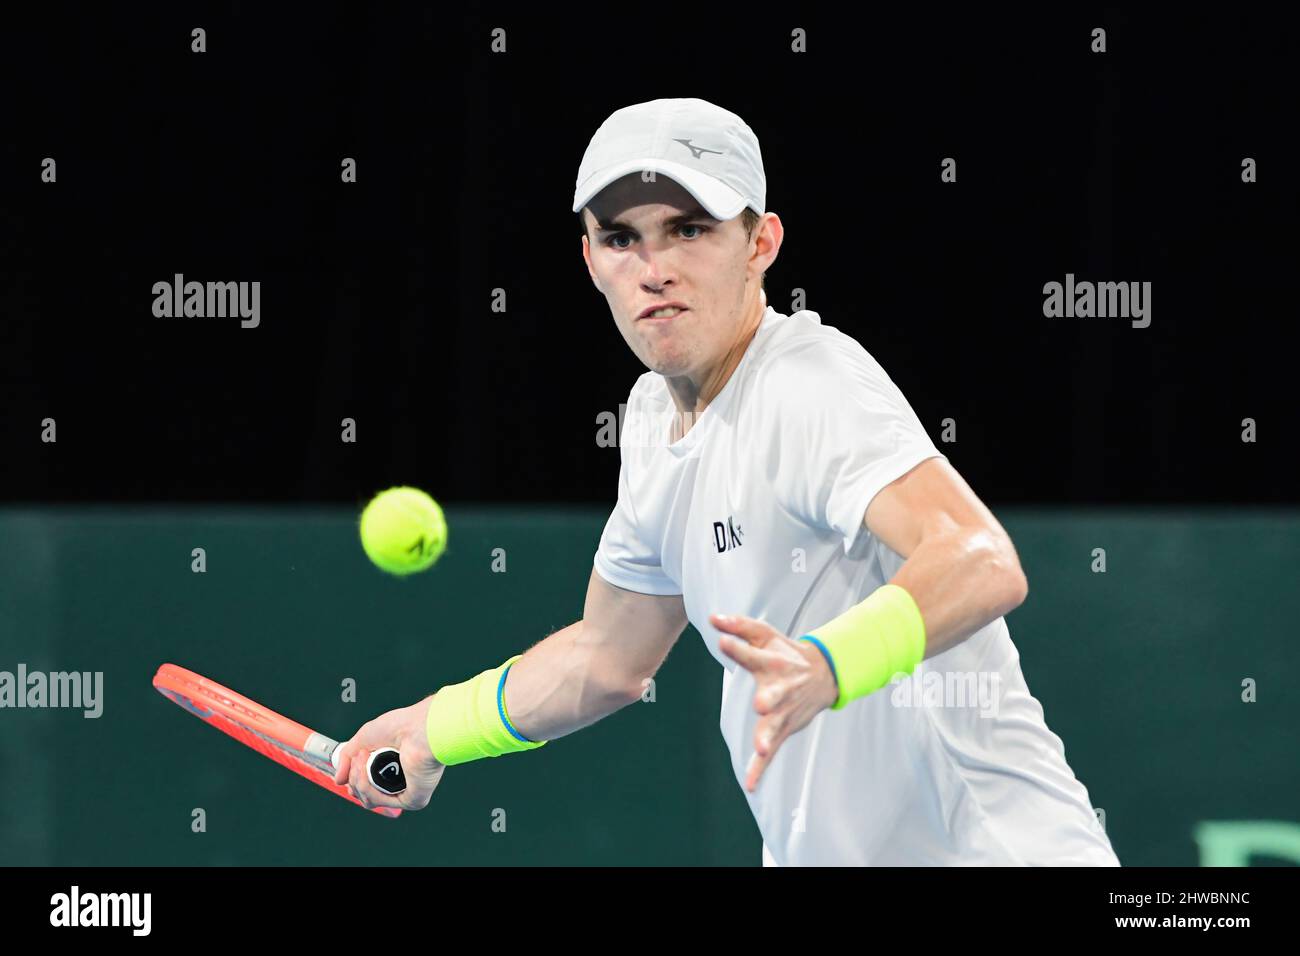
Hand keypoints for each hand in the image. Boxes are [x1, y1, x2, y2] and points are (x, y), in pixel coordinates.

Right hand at [333, 695, 445, 811]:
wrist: (418, 727)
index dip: (353, 782)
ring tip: (362, 757)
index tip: (347, 770)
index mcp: (391, 769)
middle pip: (364, 796)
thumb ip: (347, 759)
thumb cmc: (400, 726)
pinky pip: (381, 801)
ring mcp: (407, 793)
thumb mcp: (363, 739)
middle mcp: (400, 783)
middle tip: (357, 757)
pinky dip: (368, 787)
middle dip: (354, 778)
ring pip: (369, 800)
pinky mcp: (413, 800)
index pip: (367, 788)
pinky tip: (367, 769)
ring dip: (358, 780)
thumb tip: (338, 781)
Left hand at [711, 613, 838, 791]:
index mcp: (772, 663)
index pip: (752, 654)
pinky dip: (760, 768)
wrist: (823, 674)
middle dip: (769, 700)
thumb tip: (712, 618)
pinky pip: (771, 752)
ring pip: (774, 726)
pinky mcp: (783, 730)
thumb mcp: (765, 634)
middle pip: (774, 695)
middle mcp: (780, 689)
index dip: (737, 647)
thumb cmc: (786, 653)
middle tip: (761, 704)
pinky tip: (750, 785)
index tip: (723, 640)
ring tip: (760, 747)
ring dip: (767, 737)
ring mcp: (783, 712)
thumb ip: (738, 626)